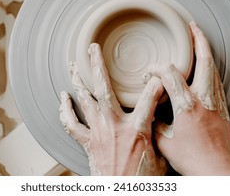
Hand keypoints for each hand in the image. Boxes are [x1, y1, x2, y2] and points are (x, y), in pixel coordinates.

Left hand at [60, 43, 167, 175]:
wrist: (121, 192)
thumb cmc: (141, 178)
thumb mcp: (161, 155)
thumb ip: (161, 132)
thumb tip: (166, 118)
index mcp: (136, 129)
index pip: (148, 98)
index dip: (154, 84)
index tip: (158, 73)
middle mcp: (114, 126)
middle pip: (103, 89)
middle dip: (97, 65)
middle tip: (92, 48)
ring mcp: (97, 133)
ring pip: (84, 101)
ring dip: (77, 81)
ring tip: (72, 65)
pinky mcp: (87, 142)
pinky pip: (71, 124)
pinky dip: (65, 110)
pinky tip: (62, 98)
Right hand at [146, 21, 229, 175]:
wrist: (218, 172)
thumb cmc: (192, 160)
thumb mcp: (164, 142)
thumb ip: (154, 122)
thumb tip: (148, 111)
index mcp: (187, 105)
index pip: (170, 74)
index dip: (156, 68)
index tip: (148, 74)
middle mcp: (204, 99)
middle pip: (204, 61)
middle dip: (198, 41)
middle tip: (192, 27)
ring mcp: (216, 102)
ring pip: (214, 69)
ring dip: (206, 52)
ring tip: (199, 40)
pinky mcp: (223, 108)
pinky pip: (217, 80)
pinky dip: (211, 67)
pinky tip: (206, 66)